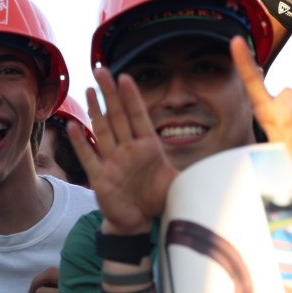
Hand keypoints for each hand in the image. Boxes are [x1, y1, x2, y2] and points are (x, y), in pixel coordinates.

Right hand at [69, 68, 176, 234]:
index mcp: (148, 147)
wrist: (138, 221)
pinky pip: (88, 157)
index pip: (139, 116)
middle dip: (109, 93)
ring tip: (88, 89)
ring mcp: (112, 161)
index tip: (125, 77)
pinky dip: (80, 142)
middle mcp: (128, 149)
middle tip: (101, 70)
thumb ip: (192, 174)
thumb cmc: (157, 199)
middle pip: (118, 116)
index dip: (132, 97)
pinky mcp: (100, 177)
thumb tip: (218, 170)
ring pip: (102, 130)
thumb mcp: (178, 184)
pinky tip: (72, 126)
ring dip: (95, 110)